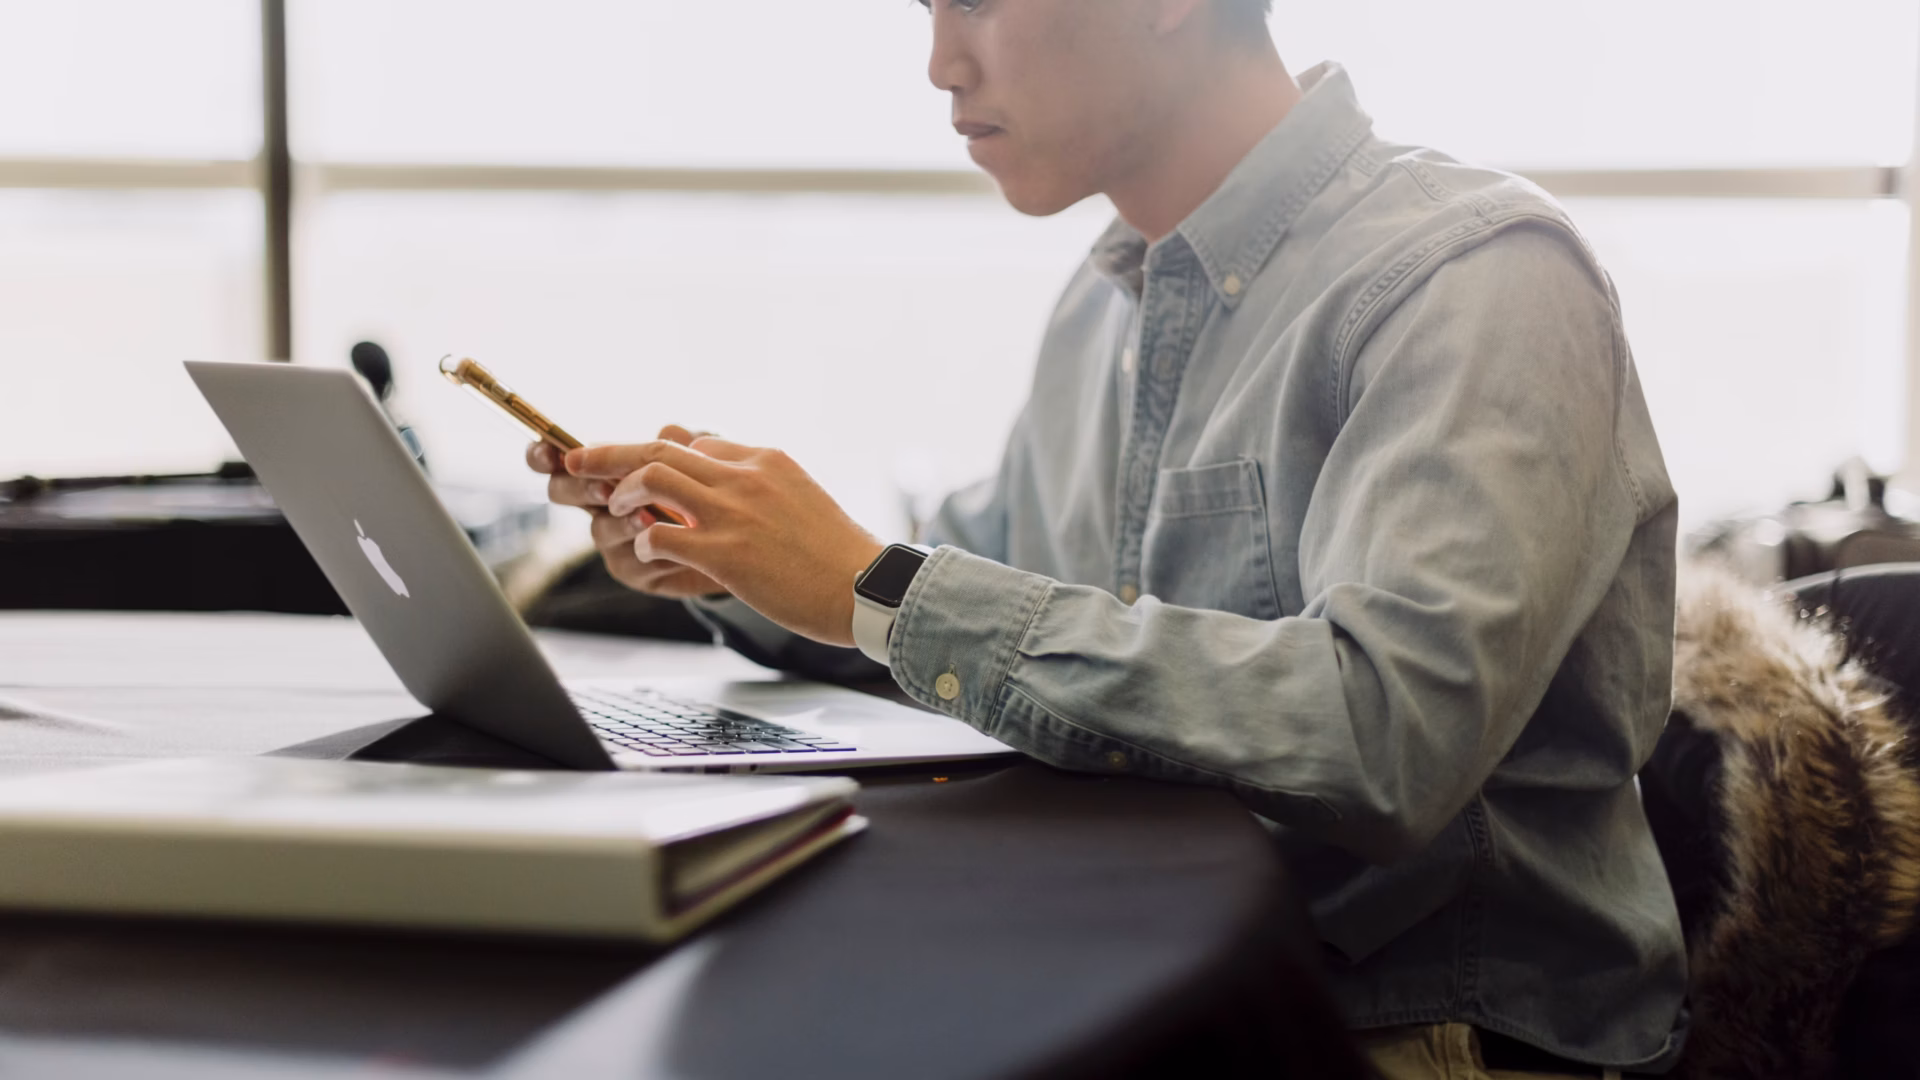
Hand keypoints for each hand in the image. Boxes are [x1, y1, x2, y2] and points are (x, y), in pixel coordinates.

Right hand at [527, 426, 726, 599]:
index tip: (548, 451)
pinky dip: (651, 550)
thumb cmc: (714, 491)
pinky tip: (674, 545)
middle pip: (564, 492)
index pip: (561, 458)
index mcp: (608, 469)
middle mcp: (602, 503)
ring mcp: (615, 538)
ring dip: (621, 522)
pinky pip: (630, 562)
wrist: (737, 540)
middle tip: (605, 488)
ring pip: (599, 529)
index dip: (544, 454)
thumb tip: (670, 430)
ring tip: (647, 517)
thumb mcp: (705, 459)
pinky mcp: (636, 570)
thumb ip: (685, 444)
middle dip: (580, 488)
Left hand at [570, 437, 884, 645]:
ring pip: (652, 479)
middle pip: (661, 447)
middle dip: (609, 452)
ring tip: (617, 511)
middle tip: (576, 459)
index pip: (697, 442)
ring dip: (623, 494)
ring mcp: (734, 513)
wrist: (866, 588)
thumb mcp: (801, 498)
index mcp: (765, 460)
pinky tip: (650, 553)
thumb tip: (728, 486)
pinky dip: (645, 542)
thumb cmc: (838, 556)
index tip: (638, 470)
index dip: (660, 455)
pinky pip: (661, 534)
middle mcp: (745, 477)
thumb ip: (761, 486)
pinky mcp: (726, 553)